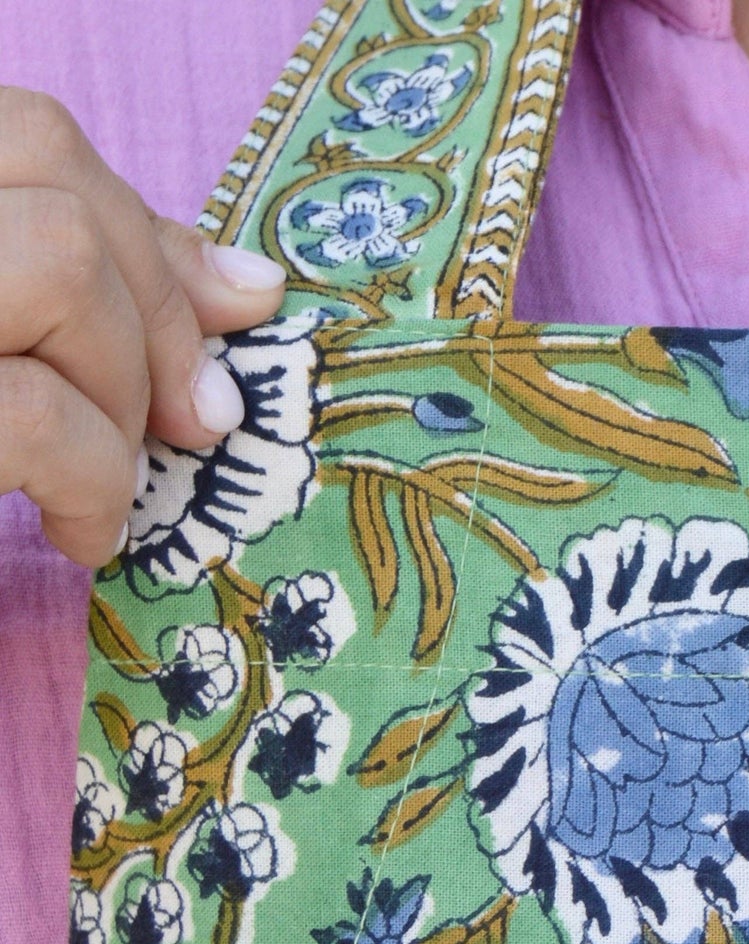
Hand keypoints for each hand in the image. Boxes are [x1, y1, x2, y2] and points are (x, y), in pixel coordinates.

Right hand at [0, 87, 288, 566]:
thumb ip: (87, 294)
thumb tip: (249, 284)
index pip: (30, 135)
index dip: (144, 233)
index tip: (218, 322)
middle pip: (55, 174)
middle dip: (159, 313)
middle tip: (186, 424)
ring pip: (62, 266)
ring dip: (122, 395)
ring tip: (103, 481)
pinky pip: (33, 412)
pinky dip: (96, 483)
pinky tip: (83, 534)